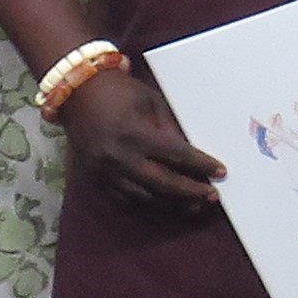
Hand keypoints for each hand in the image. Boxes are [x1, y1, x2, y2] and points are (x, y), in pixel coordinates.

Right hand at [60, 68, 224, 213]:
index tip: (220, 171)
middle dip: (190, 192)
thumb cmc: (118, 92)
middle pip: (163, 184)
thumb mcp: (151, 102)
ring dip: (173, 204)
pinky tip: (166, 203)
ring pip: (145, 197)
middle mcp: (119, 157)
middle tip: (212, 196)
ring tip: (194, 205)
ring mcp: (104, 172)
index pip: (176, 155)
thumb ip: (169, 130)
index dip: (201, 165)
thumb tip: (191, 156)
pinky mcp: (95, 179)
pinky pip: (126, 199)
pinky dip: (149, 203)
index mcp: (134, 134)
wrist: (77, 92)